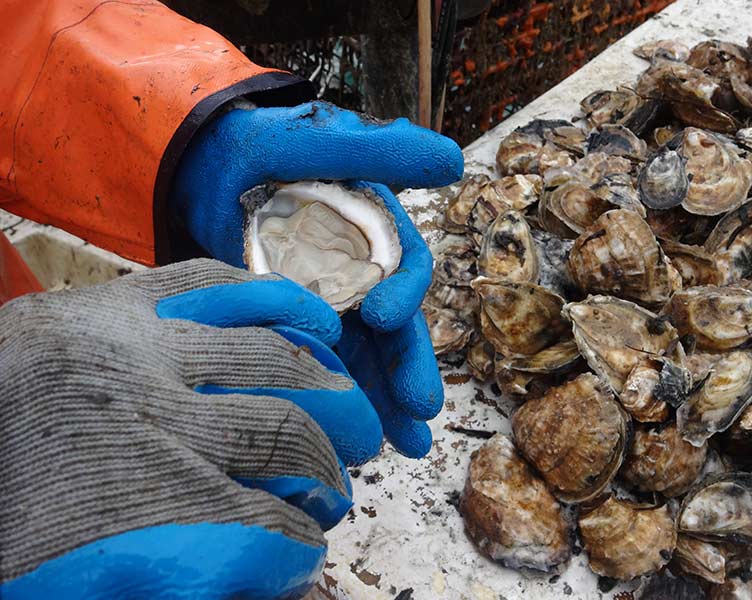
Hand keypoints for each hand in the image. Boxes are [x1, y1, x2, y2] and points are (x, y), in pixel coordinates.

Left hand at [0, 259, 383, 597]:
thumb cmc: (3, 531)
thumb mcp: (78, 587)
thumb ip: (190, 582)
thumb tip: (284, 581)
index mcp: (127, 507)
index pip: (264, 535)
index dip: (298, 553)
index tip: (303, 556)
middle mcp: (143, 416)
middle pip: (285, 437)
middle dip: (327, 471)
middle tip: (337, 490)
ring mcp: (134, 344)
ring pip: (272, 355)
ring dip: (329, 391)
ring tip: (354, 416)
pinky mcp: (117, 300)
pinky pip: (216, 285)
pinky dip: (276, 300)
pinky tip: (315, 322)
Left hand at [172, 101, 463, 457]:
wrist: (210, 168)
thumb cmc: (269, 147)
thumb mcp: (323, 144)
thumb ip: (383, 151)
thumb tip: (455, 161)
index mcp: (377, 235)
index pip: (404, 271)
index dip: (404, 294)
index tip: (384, 315)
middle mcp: (361, 274)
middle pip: (392, 329)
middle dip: (407, 369)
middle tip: (420, 411)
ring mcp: (329, 303)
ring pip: (362, 357)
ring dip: (384, 401)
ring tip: (403, 446)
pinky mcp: (296, 324)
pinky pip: (319, 364)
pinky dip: (335, 399)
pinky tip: (348, 435)